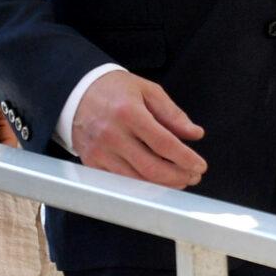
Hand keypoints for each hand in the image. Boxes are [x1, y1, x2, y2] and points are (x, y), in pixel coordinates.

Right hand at [72, 71, 207, 188]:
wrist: (76, 92)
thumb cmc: (114, 89)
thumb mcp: (147, 91)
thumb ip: (172, 114)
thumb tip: (195, 134)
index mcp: (129, 113)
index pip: (164, 144)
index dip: (186, 158)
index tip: (200, 165)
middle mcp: (112, 135)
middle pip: (152, 168)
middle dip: (178, 176)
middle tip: (194, 176)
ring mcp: (100, 152)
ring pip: (137, 181)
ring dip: (163, 185)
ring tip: (180, 180)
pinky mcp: (92, 163)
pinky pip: (120, 182)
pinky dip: (141, 186)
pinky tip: (156, 181)